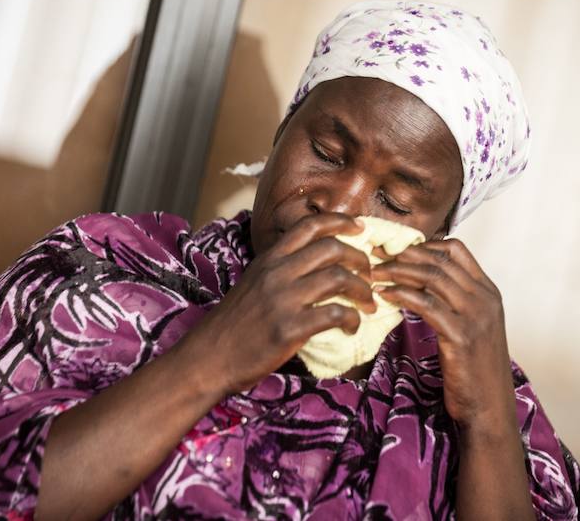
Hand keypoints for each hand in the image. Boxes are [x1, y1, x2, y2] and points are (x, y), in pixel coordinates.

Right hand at [192, 213, 375, 394]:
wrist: (208, 358)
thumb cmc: (232, 325)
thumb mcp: (252, 283)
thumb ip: (279, 270)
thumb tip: (313, 265)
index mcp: (268, 259)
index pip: (309, 226)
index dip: (340, 221)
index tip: (361, 227)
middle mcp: (276, 273)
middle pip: (331, 248)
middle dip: (360, 259)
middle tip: (370, 274)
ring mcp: (283, 300)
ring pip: (339, 278)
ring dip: (363, 290)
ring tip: (369, 302)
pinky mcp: (290, 328)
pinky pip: (335, 314)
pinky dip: (352, 319)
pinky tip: (352, 327)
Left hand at [372, 240, 514, 428]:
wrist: (490, 406)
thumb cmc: (474, 368)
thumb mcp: (470, 325)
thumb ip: (453, 301)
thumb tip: (419, 281)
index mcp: (488, 291)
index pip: (456, 250)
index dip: (423, 245)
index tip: (396, 249)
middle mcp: (485, 298)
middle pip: (440, 261)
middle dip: (403, 255)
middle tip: (376, 255)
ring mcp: (475, 316)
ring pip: (432, 278)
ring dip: (397, 272)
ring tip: (374, 273)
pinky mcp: (461, 336)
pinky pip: (426, 304)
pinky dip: (402, 295)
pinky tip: (384, 295)